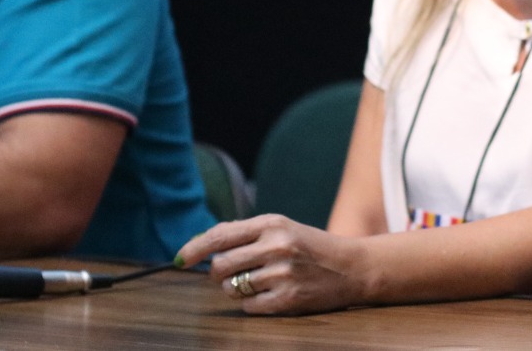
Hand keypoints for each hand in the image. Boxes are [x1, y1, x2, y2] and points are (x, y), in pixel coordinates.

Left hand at [178, 214, 370, 315]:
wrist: (351, 267)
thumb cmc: (310, 246)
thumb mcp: (282, 228)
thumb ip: (245, 233)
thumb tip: (203, 242)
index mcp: (272, 223)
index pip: (221, 236)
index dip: (195, 248)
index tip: (180, 258)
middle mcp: (276, 246)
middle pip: (220, 266)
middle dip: (219, 273)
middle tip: (234, 272)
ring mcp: (282, 274)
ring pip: (232, 287)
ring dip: (237, 288)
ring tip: (259, 281)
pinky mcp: (287, 299)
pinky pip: (248, 306)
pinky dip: (252, 303)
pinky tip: (270, 293)